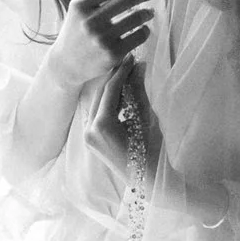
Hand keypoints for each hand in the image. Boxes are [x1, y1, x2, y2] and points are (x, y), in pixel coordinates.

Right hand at [42, 0, 156, 91]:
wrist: (66, 62)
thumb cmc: (78, 30)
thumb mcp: (82, 9)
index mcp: (82, 3)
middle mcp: (90, 19)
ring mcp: (101, 37)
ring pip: (136, 18)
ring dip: (147, 13)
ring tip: (149, 12)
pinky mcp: (112, 54)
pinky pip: (138, 37)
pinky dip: (145, 31)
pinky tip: (143, 30)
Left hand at [86, 57, 159, 177]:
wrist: (148, 181)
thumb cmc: (152, 152)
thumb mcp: (147, 121)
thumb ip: (139, 94)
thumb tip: (139, 69)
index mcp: (102, 126)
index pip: (111, 91)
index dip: (122, 73)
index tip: (131, 59)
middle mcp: (89, 130)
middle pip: (100, 95)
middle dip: (114, 78)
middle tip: (128, 63)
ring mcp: (87, 136)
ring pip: (97, 104)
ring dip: (111, 90)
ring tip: (126, 75)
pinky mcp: (90, 140)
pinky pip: (97, 114)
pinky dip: (108, 103)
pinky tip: (120, 94)